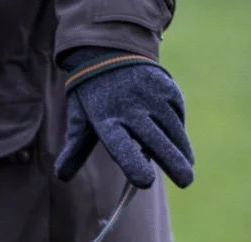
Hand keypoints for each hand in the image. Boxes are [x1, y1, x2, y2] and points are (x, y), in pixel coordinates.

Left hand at [54, 50, 193, 188]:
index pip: (120, 146)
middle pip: (154, 139)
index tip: (146, 181)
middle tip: (187, 181)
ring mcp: (152, 96)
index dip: (132, 163)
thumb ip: (74, 148)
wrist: (109, 51)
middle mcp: (130, 108)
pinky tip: (182, 149)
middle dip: (172, 160)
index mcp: (105, 119)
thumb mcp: (79, 118)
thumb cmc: (92, 95)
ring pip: (172, 127)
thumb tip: (62, 176)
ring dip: (182, 149)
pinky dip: (180, 132)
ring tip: (188, 169)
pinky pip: (177, 115)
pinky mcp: (167, 88)